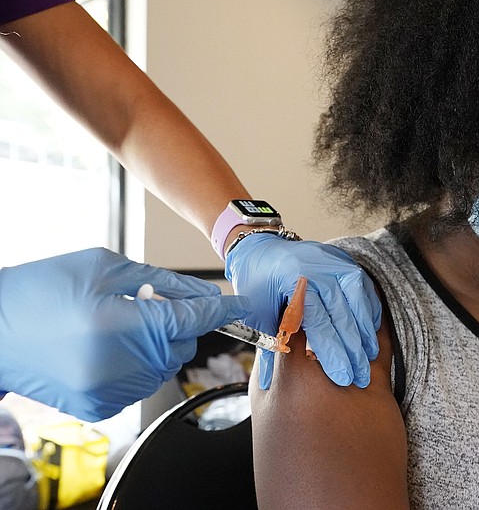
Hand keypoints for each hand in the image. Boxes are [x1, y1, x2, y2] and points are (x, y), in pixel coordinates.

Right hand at [0, 248, 249, 420]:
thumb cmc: (42, 289)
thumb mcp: (105, 267)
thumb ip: (162, 281)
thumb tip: (202, 293)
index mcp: (122, 324)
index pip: (192, 320)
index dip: (222, 311)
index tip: (241, 307)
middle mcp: (119, 365)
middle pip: (181, 347)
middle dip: (176, 323)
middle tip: (146, 303)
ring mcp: (109, 391)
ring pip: (163, 367)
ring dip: (156, 345)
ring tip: (118, 323)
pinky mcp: (99, 407)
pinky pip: (140, 384)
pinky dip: (136, 365)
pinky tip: (107, 346)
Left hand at [225, 233, 380, 389]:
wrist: (262, 249)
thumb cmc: (258, 284)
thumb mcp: (256, 314)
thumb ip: (269, 346)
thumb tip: (269, 384)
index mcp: (294, 281)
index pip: (319, 324)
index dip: (333, 353)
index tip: (342, 377)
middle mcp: (319, 269)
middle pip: (343, 317)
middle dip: (354, 352)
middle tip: (360, 377)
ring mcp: (336, 263)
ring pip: (359, 304)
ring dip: (366, 335)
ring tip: (368, 359)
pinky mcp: (346, 261)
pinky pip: (366, 290)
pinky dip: (369, 314)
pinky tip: (370, 334)